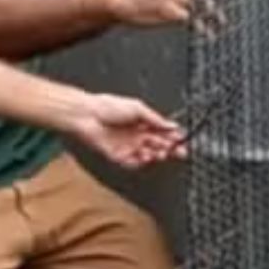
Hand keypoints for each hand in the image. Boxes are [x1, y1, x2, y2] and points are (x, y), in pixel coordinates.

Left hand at [68, 94, 186, 169]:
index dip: (172, 136)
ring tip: (161, 153)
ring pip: (147, 154)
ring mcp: (127, 145)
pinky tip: (146, 157)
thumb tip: (172, 125)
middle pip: (157, 144)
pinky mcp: (117, 155)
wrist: (86, 115)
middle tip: (179, 151)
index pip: (162, 131)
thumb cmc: (107, 106)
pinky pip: (132, 163)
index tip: (182, 139)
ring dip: (156, 155)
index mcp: (141, 121)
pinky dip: (140, 162)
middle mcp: (135, 133)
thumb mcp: (138, 107)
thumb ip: (155, 118)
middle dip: (170, 148)